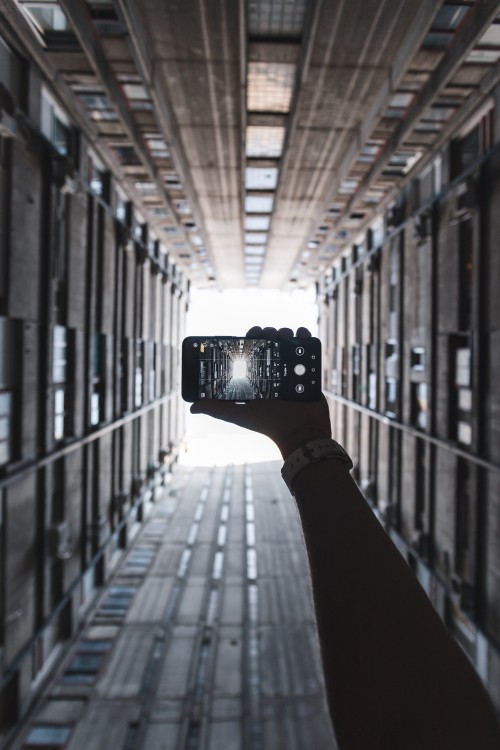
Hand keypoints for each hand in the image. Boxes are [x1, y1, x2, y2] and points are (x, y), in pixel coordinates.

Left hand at [190, 326, 331, 458]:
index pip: (251, 353)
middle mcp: (274, 374)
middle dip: (268, 334)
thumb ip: (217, 408)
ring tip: (284, 334)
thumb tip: (192, 407)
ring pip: (288, 345)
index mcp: (258, 379)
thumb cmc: (269, 425)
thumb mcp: (239, 414)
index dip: (250, 340)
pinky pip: (308, 351)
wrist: (301, 432)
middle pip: (270, 345)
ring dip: (285, 334)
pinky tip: (300, 333)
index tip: (251, 332)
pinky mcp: (309, 373)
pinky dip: (305, 338)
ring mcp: (293, 372)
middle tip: (268, 333)